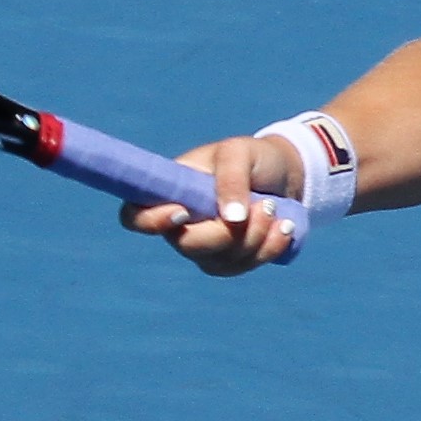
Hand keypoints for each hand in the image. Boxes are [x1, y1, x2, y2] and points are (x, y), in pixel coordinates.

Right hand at [120, 132, 306, 273]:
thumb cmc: (253, 158)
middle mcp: (180, 224)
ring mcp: (203, 246)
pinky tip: (284, 228)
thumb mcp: (240, 153)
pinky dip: (269, 248)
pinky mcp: (229, 260)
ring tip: (276, 208)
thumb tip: (230, 219)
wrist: (283, 174)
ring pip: (220, 260)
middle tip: (265, 205)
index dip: (151, 221)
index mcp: (169, 193)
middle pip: (187, 246)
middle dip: (228, 232)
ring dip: (256, 237)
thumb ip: (231, 178)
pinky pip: (243, 266)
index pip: (136, 217)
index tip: (184, 213)